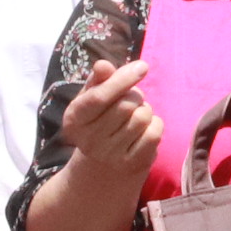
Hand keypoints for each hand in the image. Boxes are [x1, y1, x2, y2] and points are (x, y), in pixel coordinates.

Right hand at [58, 57, 164, 178]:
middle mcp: (89, 140)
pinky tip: (144, 129)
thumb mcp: (91, 98)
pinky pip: (154, 133)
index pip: (99, 97)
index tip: (142, 66)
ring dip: (145, 110)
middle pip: (126, 104)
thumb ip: (98, 79)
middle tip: (131, 100)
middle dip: (135, 95)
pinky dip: (155, 124)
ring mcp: (111, 155)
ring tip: (135, 116)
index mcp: (75, 119)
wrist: (103, 165)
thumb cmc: (98, 120)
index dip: (122, 79)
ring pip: (143, 117)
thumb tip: (103, 65)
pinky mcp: (133, 164)